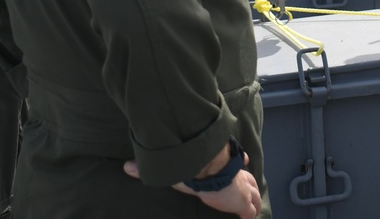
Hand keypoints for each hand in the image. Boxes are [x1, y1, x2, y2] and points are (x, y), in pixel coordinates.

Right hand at [124, 153, 261, 216]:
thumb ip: (149, 169)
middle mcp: (235, 175)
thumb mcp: (173, 171)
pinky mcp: (244, 202)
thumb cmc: (192, 169)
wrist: (209, 170)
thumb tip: (126, 167)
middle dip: (248, 185)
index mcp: (222, 166)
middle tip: (248, 192)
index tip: (240, 165)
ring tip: (252, 206)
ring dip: (253, 200)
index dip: (237, 167)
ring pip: (254, 193)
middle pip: (248, 180)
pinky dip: (251, 215)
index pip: (234, 165)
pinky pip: (251, 211)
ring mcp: (243, 188)